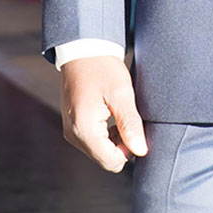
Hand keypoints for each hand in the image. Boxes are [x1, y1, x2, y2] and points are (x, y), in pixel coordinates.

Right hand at [60, 56, 147, 172]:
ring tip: (119, 113)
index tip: (135, 127)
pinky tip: (111, 115)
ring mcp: (71, 132)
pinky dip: (106, 134)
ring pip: (100, 151)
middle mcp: (74, 135)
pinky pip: (93, 142)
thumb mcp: (122, 93)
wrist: (83, 51)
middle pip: (105, 158)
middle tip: (128, 117)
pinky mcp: (73, 127)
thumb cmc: (103, 68)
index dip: (129, 149)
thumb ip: (130, 124)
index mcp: (84, 129)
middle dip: (121, 144)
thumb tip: (141, 150)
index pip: (112, 162)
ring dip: (114, 139)